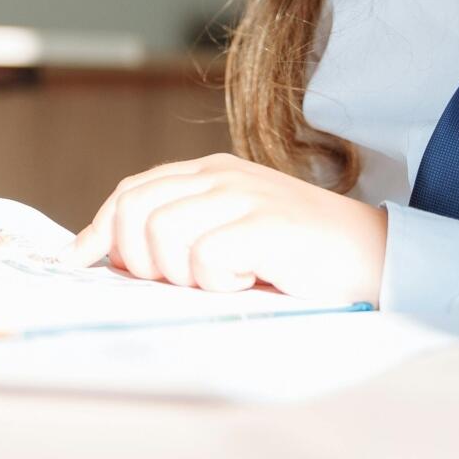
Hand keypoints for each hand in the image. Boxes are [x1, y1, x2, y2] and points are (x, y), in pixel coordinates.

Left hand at [67, 153, 385, 305]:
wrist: (377, 257)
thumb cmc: (300, 260)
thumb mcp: (231, 237)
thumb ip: (178, 236)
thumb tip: (107, 261)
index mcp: (209, 174)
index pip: (131, 193)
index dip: (100, 231)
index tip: (81, 265)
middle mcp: (222, 176)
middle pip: (135, 212)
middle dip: (139, 261)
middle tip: (181, 283)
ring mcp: (245, 195)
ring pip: (163, 235)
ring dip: (186, 275)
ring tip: (228, 279)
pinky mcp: (266, 223)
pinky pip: (206, 257)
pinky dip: (219, 282)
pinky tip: (250, 279)